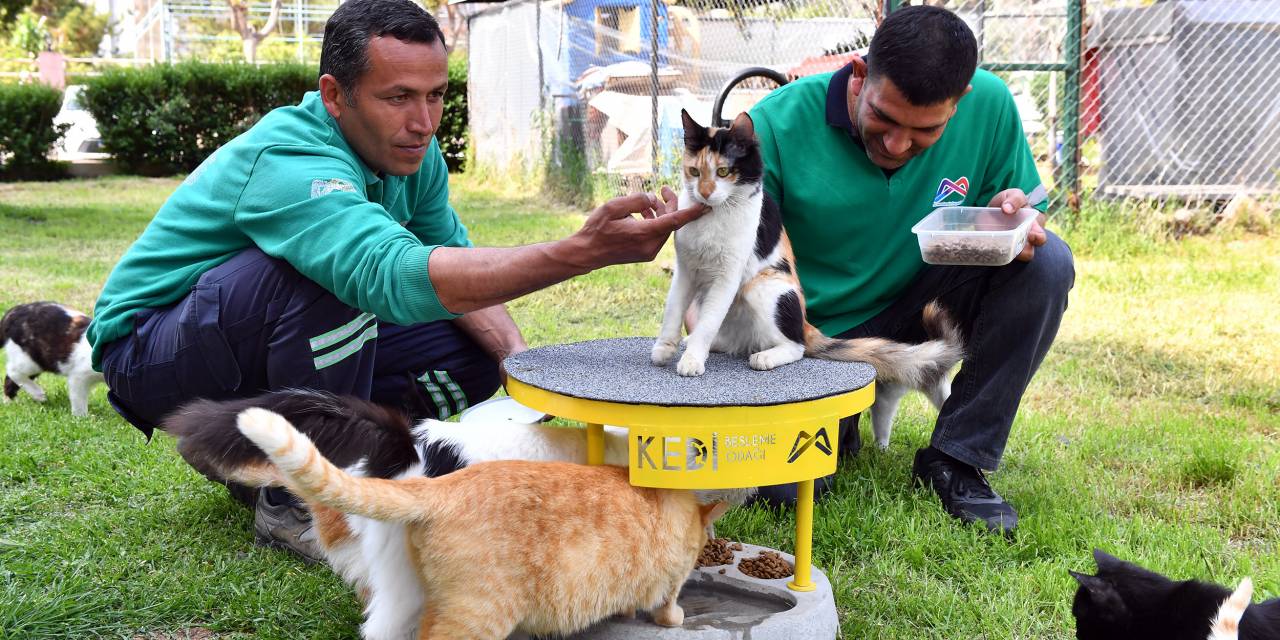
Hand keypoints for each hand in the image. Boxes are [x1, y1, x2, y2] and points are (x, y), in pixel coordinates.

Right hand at [571, 187, 707, 268]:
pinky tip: (642, 214)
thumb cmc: (597, 229)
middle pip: (670, 222)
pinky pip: (657, 235)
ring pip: (664, 228)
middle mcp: (650, 246)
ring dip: (660, 213)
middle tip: (663, 190)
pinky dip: (654, 222)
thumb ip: (637, 200)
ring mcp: (648, 252)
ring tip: (646, 203)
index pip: (676, 221)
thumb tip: (653, 199)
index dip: (692, 213)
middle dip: (669, 205)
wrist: (587, 253)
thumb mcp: (614, 207)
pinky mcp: (645, 254)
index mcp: (645, 234)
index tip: (707, 206)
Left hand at [988, 188, 1046, 261]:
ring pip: (1011, 257)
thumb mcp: (1014, 194)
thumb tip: (1007, 209)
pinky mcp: (994, 248)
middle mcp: (1022, 241)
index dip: (1037, 238)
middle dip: (1023, 251)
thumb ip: (1015, 199)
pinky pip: (994, 255)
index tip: (1031, 235)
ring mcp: (1008, 246)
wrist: (992, 208)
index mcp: (1032, 228)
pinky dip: (990, 252)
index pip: (1040, 238)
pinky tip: (985, 246)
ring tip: (998, 245)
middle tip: (1014, 243)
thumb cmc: (1009, 202)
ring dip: (1006, 254)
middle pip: (1028, 254)